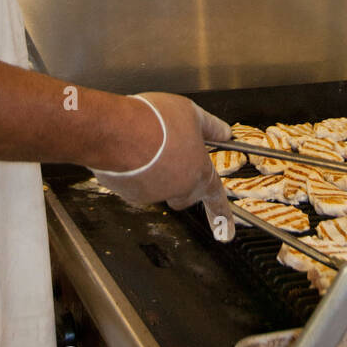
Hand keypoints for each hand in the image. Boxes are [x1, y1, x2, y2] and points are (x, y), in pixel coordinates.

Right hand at [92, 92, 234, 240]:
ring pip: (157, 185)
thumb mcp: (191, 113)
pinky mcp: (129, 194)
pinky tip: (129, 149)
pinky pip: (135, 182)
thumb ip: (210, 127)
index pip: (216, 198)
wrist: (119, 131)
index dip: (222, 214)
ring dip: (155, 169)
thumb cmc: (156, 122)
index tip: (227, 233)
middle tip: (171, 154)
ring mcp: (152, 194)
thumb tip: (224, 132)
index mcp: (198, 173)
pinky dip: (134, 169)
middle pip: (184, 193)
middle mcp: (178, 189)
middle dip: (180, 180)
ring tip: (146, 140)